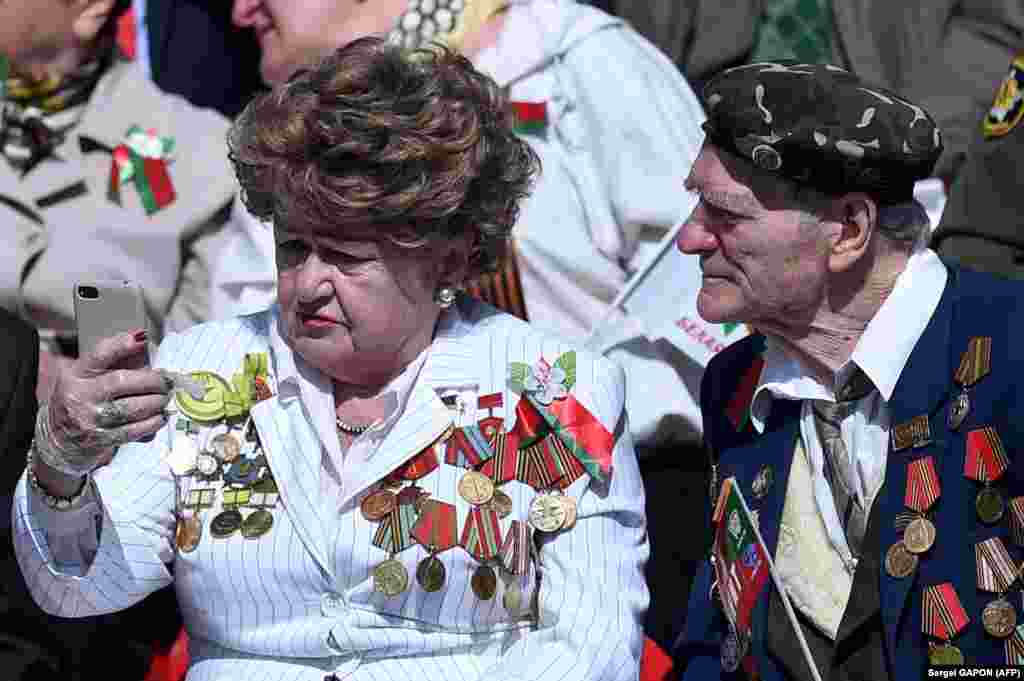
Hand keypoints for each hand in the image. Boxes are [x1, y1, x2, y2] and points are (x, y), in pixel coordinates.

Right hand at [40, 330, 172, 474]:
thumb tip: (144, 342)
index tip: (137, 339)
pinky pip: (134, 430)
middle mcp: (81, 395)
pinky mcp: (101, 439)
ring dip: (157, 402)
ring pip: (133, 407)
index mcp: (77, 374)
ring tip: (165, 398)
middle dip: (152, 381)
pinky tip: (160, 417)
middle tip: (167, 381)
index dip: (118, 346)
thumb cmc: (82, 400)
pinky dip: (153, 423)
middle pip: (122, 381)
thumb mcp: (87, 377)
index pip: (98, 356)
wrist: (59, 438)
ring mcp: (91, 419)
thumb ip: (114, 360)